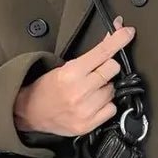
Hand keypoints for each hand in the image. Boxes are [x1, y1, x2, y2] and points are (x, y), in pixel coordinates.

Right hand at [14, 17, 134, 136]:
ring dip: (105, 88)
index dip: (118, 40)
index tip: (128, 32)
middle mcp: (80, 92)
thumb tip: (111, 39)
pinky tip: (92, 104)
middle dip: (107, 68)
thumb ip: (89, 56)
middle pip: (112, 70)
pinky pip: (112, 109)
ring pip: (113, 90)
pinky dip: (105, 105)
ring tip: (88, 92)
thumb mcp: (64, 67)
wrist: (29, 112)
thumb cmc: (46, 88)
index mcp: (71, 73)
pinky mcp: (89, 125)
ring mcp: (85, 110)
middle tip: (94, 74)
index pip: (102, 52)